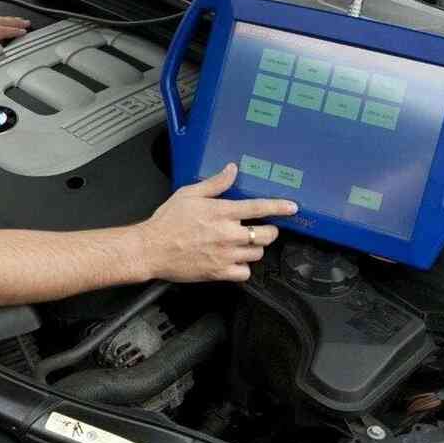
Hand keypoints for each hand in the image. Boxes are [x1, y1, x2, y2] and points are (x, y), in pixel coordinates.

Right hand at [136, 163, 297, 282]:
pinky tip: (235, 262)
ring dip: (254, 248)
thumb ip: (215, 183)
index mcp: (222, 212)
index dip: (279, 207)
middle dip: (268, 231)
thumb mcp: (189, 194)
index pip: (259, 207)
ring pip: (257, 254)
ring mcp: (225, 255)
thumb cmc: (167, 221)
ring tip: (243, 245)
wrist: (151, 248)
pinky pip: (245, 273)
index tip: (292, 208)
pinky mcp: (219, 272)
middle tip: (261, 229)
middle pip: (266, 234)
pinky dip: (243, 268)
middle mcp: (228, 234)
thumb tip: (232, 169)